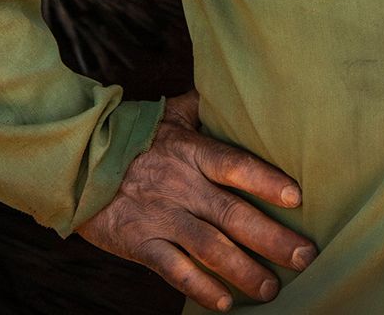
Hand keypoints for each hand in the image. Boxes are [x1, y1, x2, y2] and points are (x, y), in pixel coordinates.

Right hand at [76, 89, 315, 310]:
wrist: (78, 160)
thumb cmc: (134, 135)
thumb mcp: (171, 113)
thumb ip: (207, 106)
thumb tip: (241, 89)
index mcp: (191, 150)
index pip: (235, 165)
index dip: (267, 181)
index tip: (299, 198)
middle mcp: (181, 184)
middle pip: (232, 214)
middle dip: (271, 238)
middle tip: (305, 256)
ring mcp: (160, 215)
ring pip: (209, 247)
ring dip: (243, 271)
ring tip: (272, 288)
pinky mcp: (139, 242)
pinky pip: (173, 269)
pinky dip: (199, 287)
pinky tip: (224, 302)